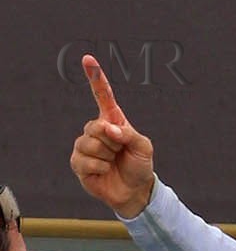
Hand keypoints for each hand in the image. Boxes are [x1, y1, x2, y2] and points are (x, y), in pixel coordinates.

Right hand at [70, 56, 155, 218]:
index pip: (103, 96)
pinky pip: (85, 160)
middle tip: (120, 151)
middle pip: (95, 126)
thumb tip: (107, 128)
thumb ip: (129, 133)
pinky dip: (99, 167)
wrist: (135, 191)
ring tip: (112, 162)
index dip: (96, 77)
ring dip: (106, 156)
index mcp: (112, 120)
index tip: (88, 59)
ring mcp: (85, 146)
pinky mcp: (78, 162)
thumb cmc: (139, 166)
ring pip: (90, 143)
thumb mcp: (143, 147)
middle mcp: (96, 130)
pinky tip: (104, 171)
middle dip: (112, 141)